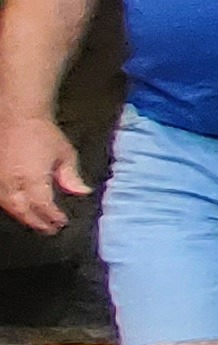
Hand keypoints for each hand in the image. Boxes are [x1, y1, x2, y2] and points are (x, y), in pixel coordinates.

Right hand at [0, 115, 87, 235]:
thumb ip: (71, 176)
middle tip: (49, 229)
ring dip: (23, 217)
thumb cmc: (42, 132)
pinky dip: (10, 206)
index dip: (52, 218)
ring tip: (36, 222)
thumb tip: (82, 192)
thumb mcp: (64, 153)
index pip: (42, 207)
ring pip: (8, 207)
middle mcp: (11, 183)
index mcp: (31, 179)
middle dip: (37, 222)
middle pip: (23, 212)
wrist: (16, 115)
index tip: (62, 222)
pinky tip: (19, 208)